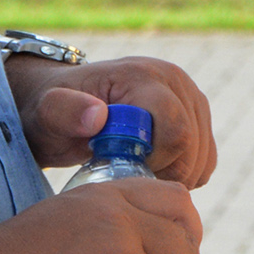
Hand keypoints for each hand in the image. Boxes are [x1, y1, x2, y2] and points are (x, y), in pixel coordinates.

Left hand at [12, 56, 218, 187]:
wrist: (63, 104)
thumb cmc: (51, 111)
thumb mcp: (47, 113)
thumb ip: (65, 111)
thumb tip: (97, 116)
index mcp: (144, 75)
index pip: (176, 129)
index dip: (155, 161)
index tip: (121, 169)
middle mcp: (175, 79)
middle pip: (193, 146)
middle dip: (164, 172)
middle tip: (127, 177)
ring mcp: (189, 96)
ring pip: (203, 155)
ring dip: (174, 176)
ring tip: (135, 173)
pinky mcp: (196, 114)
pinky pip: (206, 158)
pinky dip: (184, 174)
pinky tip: (151, 172)